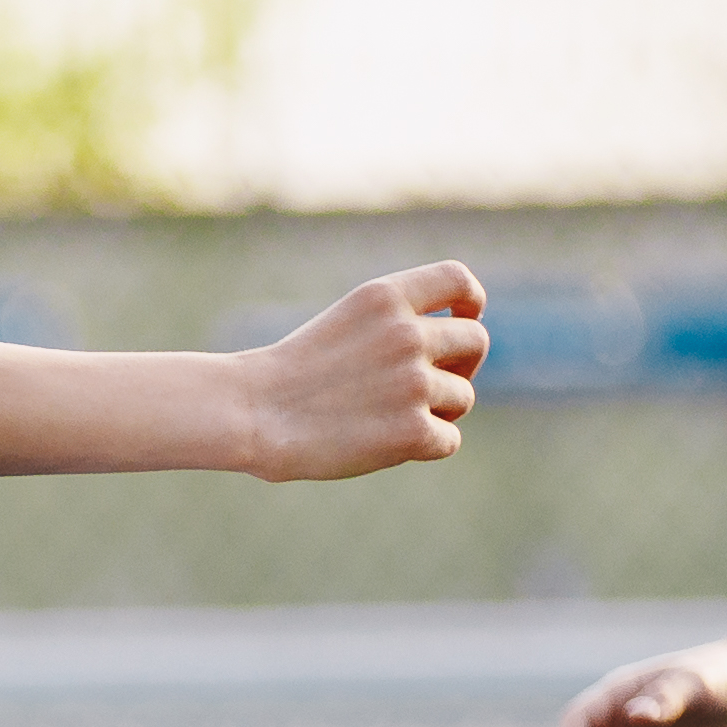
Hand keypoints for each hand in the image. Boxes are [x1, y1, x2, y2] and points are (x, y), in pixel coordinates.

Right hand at [227, 265, 484, 483]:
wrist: (251, 413)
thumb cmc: (292, 374)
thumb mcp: (345, 323)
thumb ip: (397, 323)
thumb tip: (455, 354)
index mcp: (386, 297)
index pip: (457, 280)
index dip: (471, 301)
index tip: (464, 318)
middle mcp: (407, 334)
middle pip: (475, 341)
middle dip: (463, 364)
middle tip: (434, 386)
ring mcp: (413, 383)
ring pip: (463, 396)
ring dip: (439, 411)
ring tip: (392, 418)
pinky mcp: (413, 431)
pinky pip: (450, 440)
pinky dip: (427, 446)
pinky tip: (390, 444)